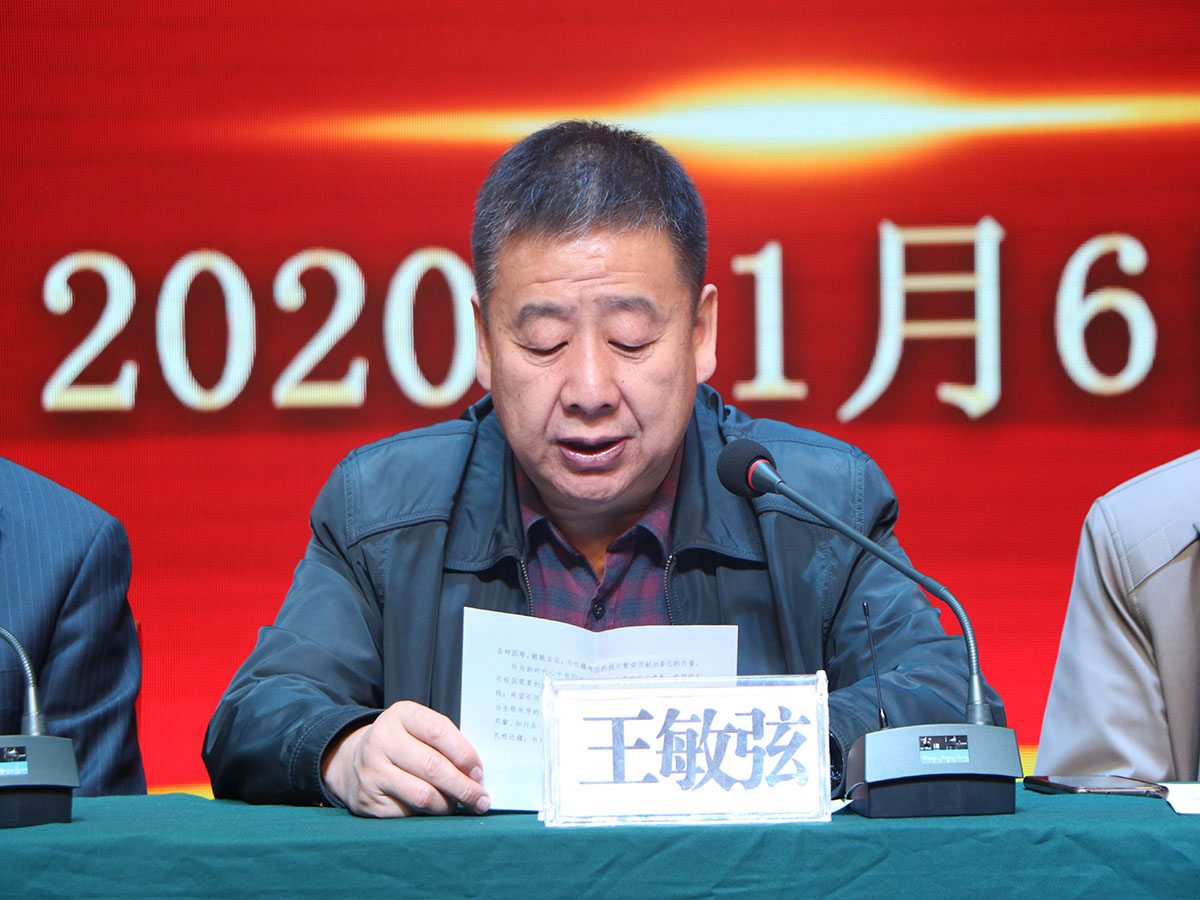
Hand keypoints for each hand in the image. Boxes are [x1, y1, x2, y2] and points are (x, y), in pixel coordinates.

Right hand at [320, 700, 489, 816]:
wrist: (353, 761)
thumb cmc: (401, 744)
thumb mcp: (418, 729)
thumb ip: (445, 742)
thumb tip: (476, 774)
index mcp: (401, 715)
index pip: (439, 731)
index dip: (464, 754)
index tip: (479, 772)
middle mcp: (382, 740)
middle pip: (433, 767)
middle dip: (463, 787)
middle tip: (481, 799)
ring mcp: (372, 771)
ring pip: (423, 795)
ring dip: (448, 804)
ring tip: (460, 804)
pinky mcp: (368, 800)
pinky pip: (408, 813)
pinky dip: (428, 815)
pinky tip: (436, 811)